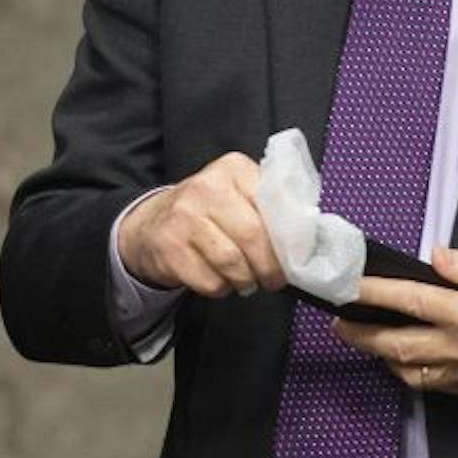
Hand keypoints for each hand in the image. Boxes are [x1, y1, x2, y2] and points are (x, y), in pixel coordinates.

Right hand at [116, 153, 284, 297]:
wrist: (152, 225)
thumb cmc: (209, 213)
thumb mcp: (238, 194)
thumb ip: (269, 206)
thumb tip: (305, 238)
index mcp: (233, 168)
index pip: (272, 203)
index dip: (288, 237)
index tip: (294, 256)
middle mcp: (206, 187)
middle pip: (252, 235)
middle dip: (270, 266)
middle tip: (273, 279)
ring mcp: (183, 216)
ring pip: (232, 263)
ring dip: (245, 280)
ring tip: (247, 281)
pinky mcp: (169, 248)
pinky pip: (210, 281)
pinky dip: (221, 288)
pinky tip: (220, 279)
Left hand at [335, 248, 457, 404]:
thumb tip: (437, 257)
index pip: (410, 301)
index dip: (373, 292)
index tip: (347, 284)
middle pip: (397, 344)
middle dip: (361, 333)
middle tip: (336, 319)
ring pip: (408, 370)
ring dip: (379, 354)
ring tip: (361, 337)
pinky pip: (430, 384)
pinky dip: (407, 371)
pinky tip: (401, 358)